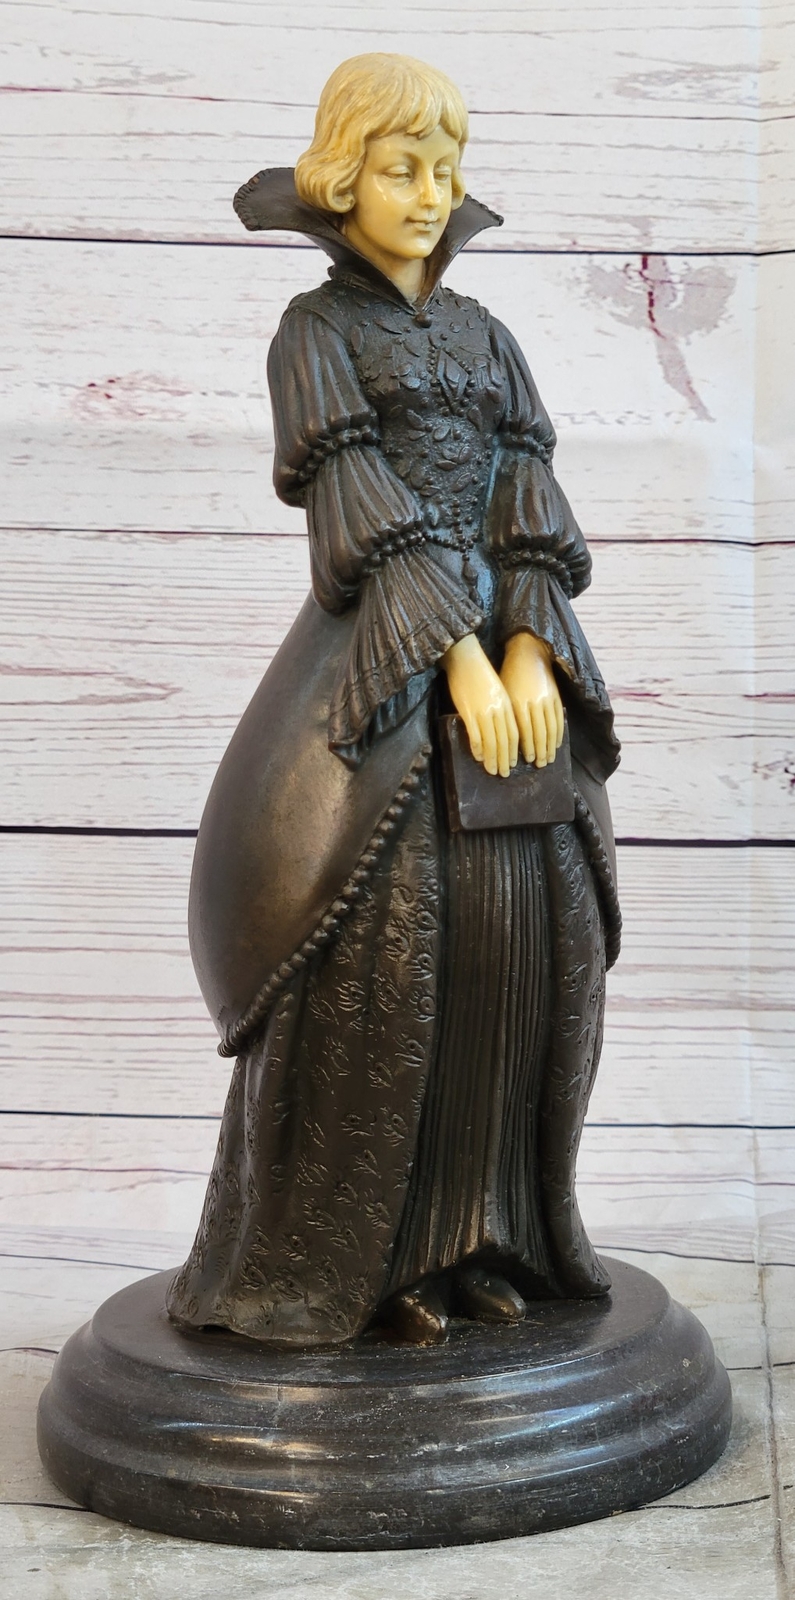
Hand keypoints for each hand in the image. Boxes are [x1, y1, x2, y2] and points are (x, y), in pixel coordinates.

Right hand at [442, 634, 518, 777]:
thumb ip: (500, 709)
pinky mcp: (468, 711)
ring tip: (492, 770)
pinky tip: (478, 757)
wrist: (465, 657)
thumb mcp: (497, 691)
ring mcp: (483, 711)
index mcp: (507, 704)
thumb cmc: (480, 674)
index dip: (515, 751)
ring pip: (491, 741)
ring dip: (493, 758)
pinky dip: (477, 748)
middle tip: (504, 774)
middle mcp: (498, 709)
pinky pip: (475, 734)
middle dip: (505, 759)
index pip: (515, 733)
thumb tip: (499, 731)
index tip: (514, 764)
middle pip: (504, 740)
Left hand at [500, 632, 563, 767]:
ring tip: (548, 759)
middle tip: (539, 766)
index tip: (524, 761)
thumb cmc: (508, 675)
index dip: (525, 749)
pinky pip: (559, 719)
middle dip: (538, 752)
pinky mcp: (556, 696)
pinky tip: (556, 744)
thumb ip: (503, 716)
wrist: (527, 652)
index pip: (522, 732)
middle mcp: (533, 703)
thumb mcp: (501, 695)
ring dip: (550, 747)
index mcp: (517, 703)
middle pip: (538, 734)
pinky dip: (559, 733)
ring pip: (550, 729)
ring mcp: (547, 699)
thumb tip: (499, 740)